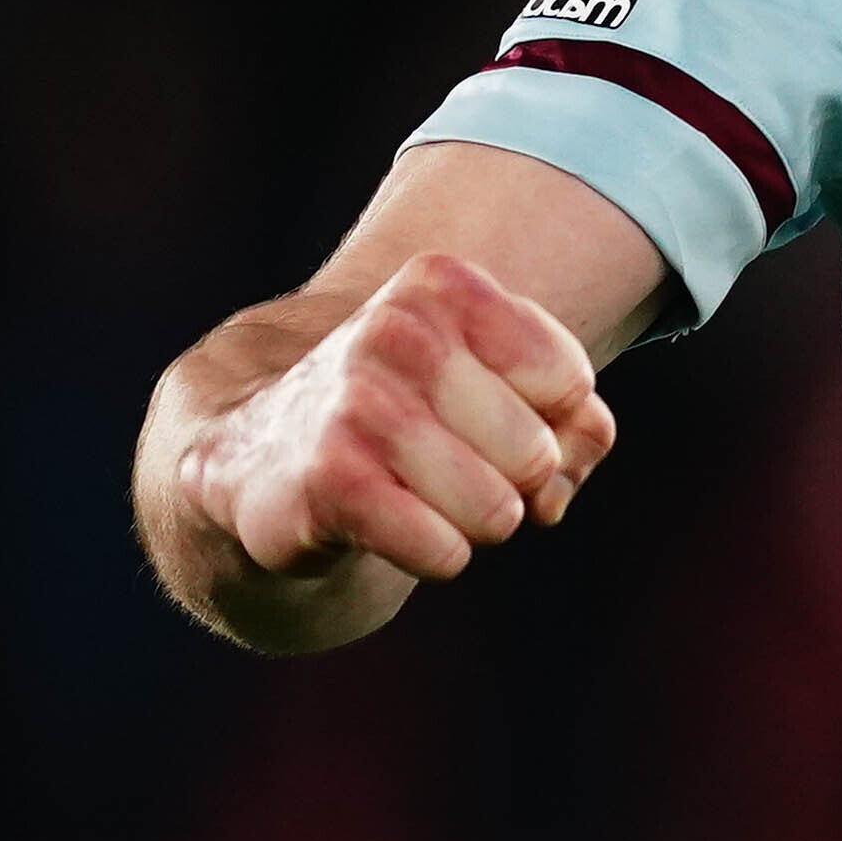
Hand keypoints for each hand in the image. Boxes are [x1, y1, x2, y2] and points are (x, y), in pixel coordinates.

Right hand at [185, 253, 620, 590]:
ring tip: (414, 490)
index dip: (549, 424)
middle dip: (512, 483)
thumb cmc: (418, 416)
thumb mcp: (508, 391)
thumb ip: (579, 426)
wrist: (262, 455)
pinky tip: (388, 522)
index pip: (569, 384)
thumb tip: (556, 485)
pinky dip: (435, 554)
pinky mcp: (327, 481)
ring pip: (499, 512)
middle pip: (538, 455)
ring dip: (472, 523)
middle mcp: (396, 331)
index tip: (489, 414)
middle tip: (446, 462)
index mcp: (443, 286)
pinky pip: (446, 551)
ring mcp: (356, 404)